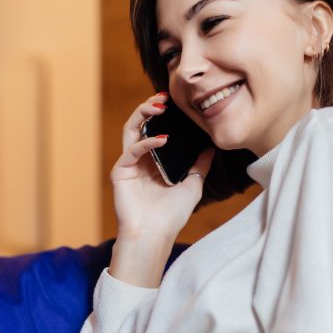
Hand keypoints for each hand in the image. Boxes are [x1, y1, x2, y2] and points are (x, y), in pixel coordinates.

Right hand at [111, 92, 215, 243]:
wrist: (155, 236)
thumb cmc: (170, 216)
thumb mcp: (192, 186)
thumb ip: (200, 166)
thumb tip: (212, 149)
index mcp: (153, 161)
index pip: (154, 129)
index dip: (162, 114)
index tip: (175, 101)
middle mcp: (139, 160)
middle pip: (139, 124)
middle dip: (149, 107)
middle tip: (164, 96)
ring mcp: (128, 165)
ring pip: (130, 130)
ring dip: (142, 114)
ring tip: (158, 105)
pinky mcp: (120, 172)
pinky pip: (132, 150)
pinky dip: (147, 142)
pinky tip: (163, 139)